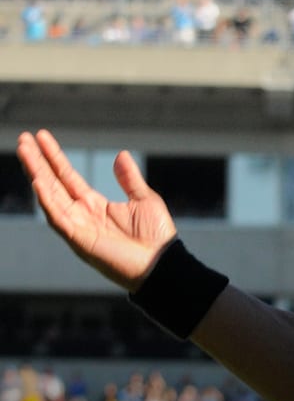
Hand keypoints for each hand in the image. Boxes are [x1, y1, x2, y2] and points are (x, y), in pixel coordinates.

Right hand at [17, 129, 176, 291]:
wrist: (162, 263)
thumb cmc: (155, 236)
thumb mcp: (144, 199)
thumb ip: (129, 179)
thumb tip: (121, 154)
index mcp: (94, 205)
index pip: (67, 176)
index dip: (54, 157)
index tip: (41, 137)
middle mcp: (81, 214)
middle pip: (53, 183)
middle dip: (37, 162)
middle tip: (24, 139)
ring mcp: (78, 227)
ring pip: (50, 196)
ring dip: (36, 174)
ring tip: (25, 151)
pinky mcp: (80, 240)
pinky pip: (59, 219)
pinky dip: (47, 201)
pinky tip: (38, 183)